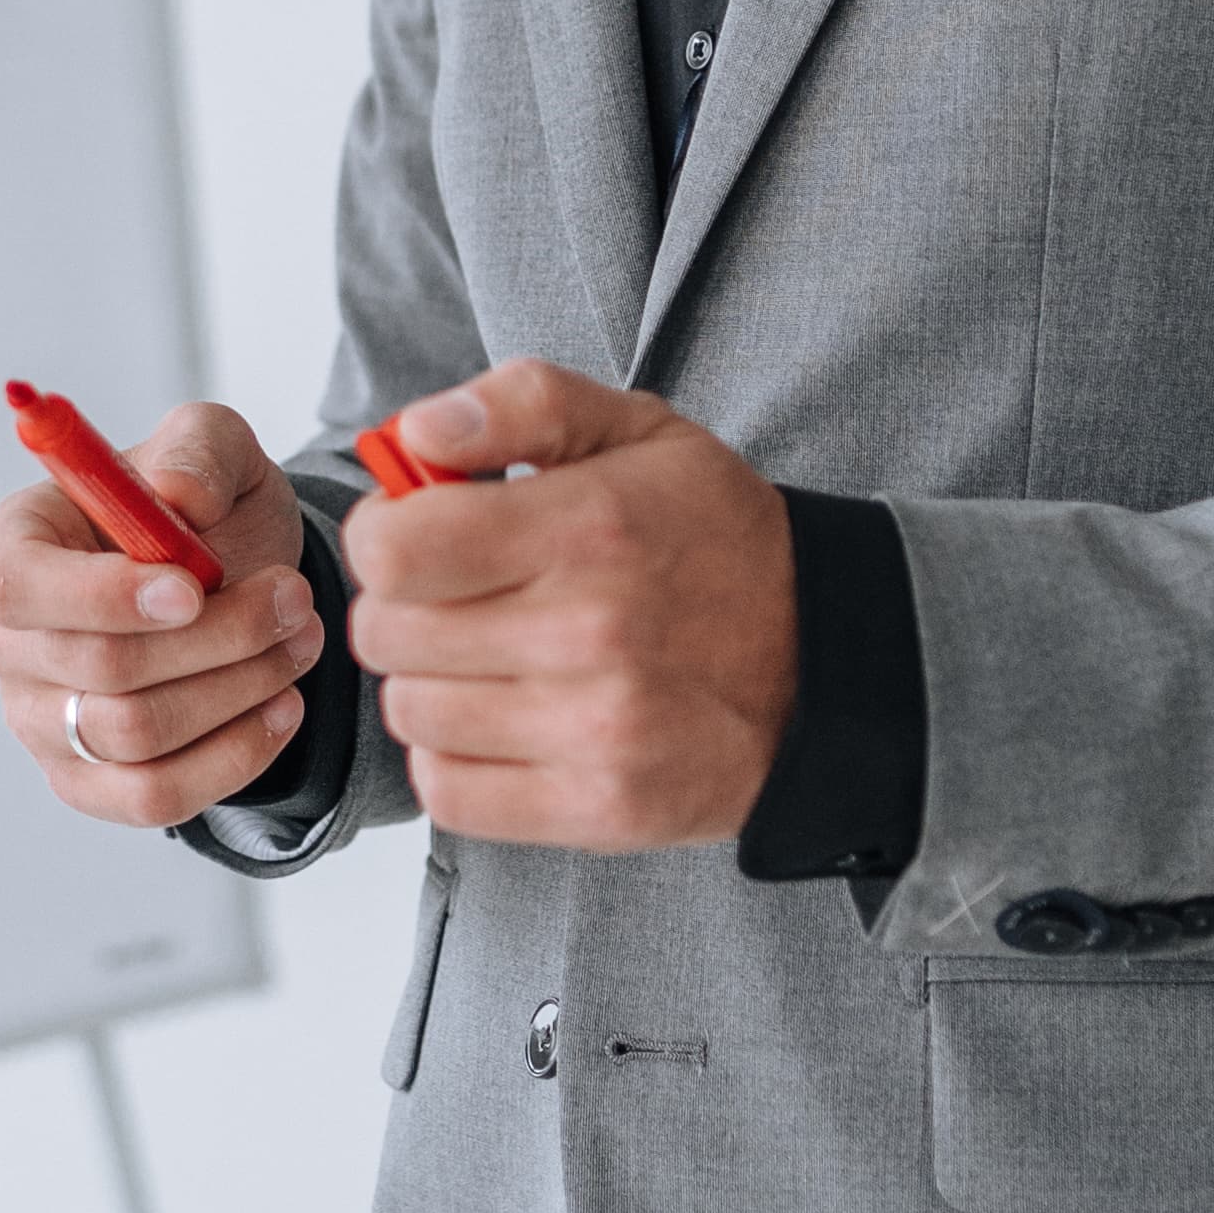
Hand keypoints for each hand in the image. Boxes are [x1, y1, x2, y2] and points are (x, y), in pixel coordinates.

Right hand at [0, 402, 324, 829]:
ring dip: (238, 690)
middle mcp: (9, 641)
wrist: (239, 576)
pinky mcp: (86, 782)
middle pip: (98, 668)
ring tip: (299, 641)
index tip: (193, 588)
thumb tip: (180, 497)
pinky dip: (232, 757)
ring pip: (136, 735)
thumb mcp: (216, 446)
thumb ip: (198, 451)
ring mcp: (41, 721)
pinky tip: (281, 708)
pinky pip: (152, 797)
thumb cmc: (205, 510)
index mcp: (14, 544)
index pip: (19, 586)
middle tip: (295, 601)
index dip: (104, 595)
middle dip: (216, 637)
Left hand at [342, 360, 793, 848]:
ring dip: (430, 682)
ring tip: (489, 655)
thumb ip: (519, 403)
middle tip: (455, 593)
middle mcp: (589, 635)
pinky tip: (501, 719)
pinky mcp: (599, 809)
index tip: (417, 530)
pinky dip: (453, 757)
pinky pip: (447, 793)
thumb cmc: (713, 536)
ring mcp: (595, 733)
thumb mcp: (635, 429)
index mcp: (588, 529)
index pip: (395, 551)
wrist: (829, 661)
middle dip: (403, 604)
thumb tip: (414, 433)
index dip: (385, 532)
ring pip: (410, 713)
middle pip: (387, 633)